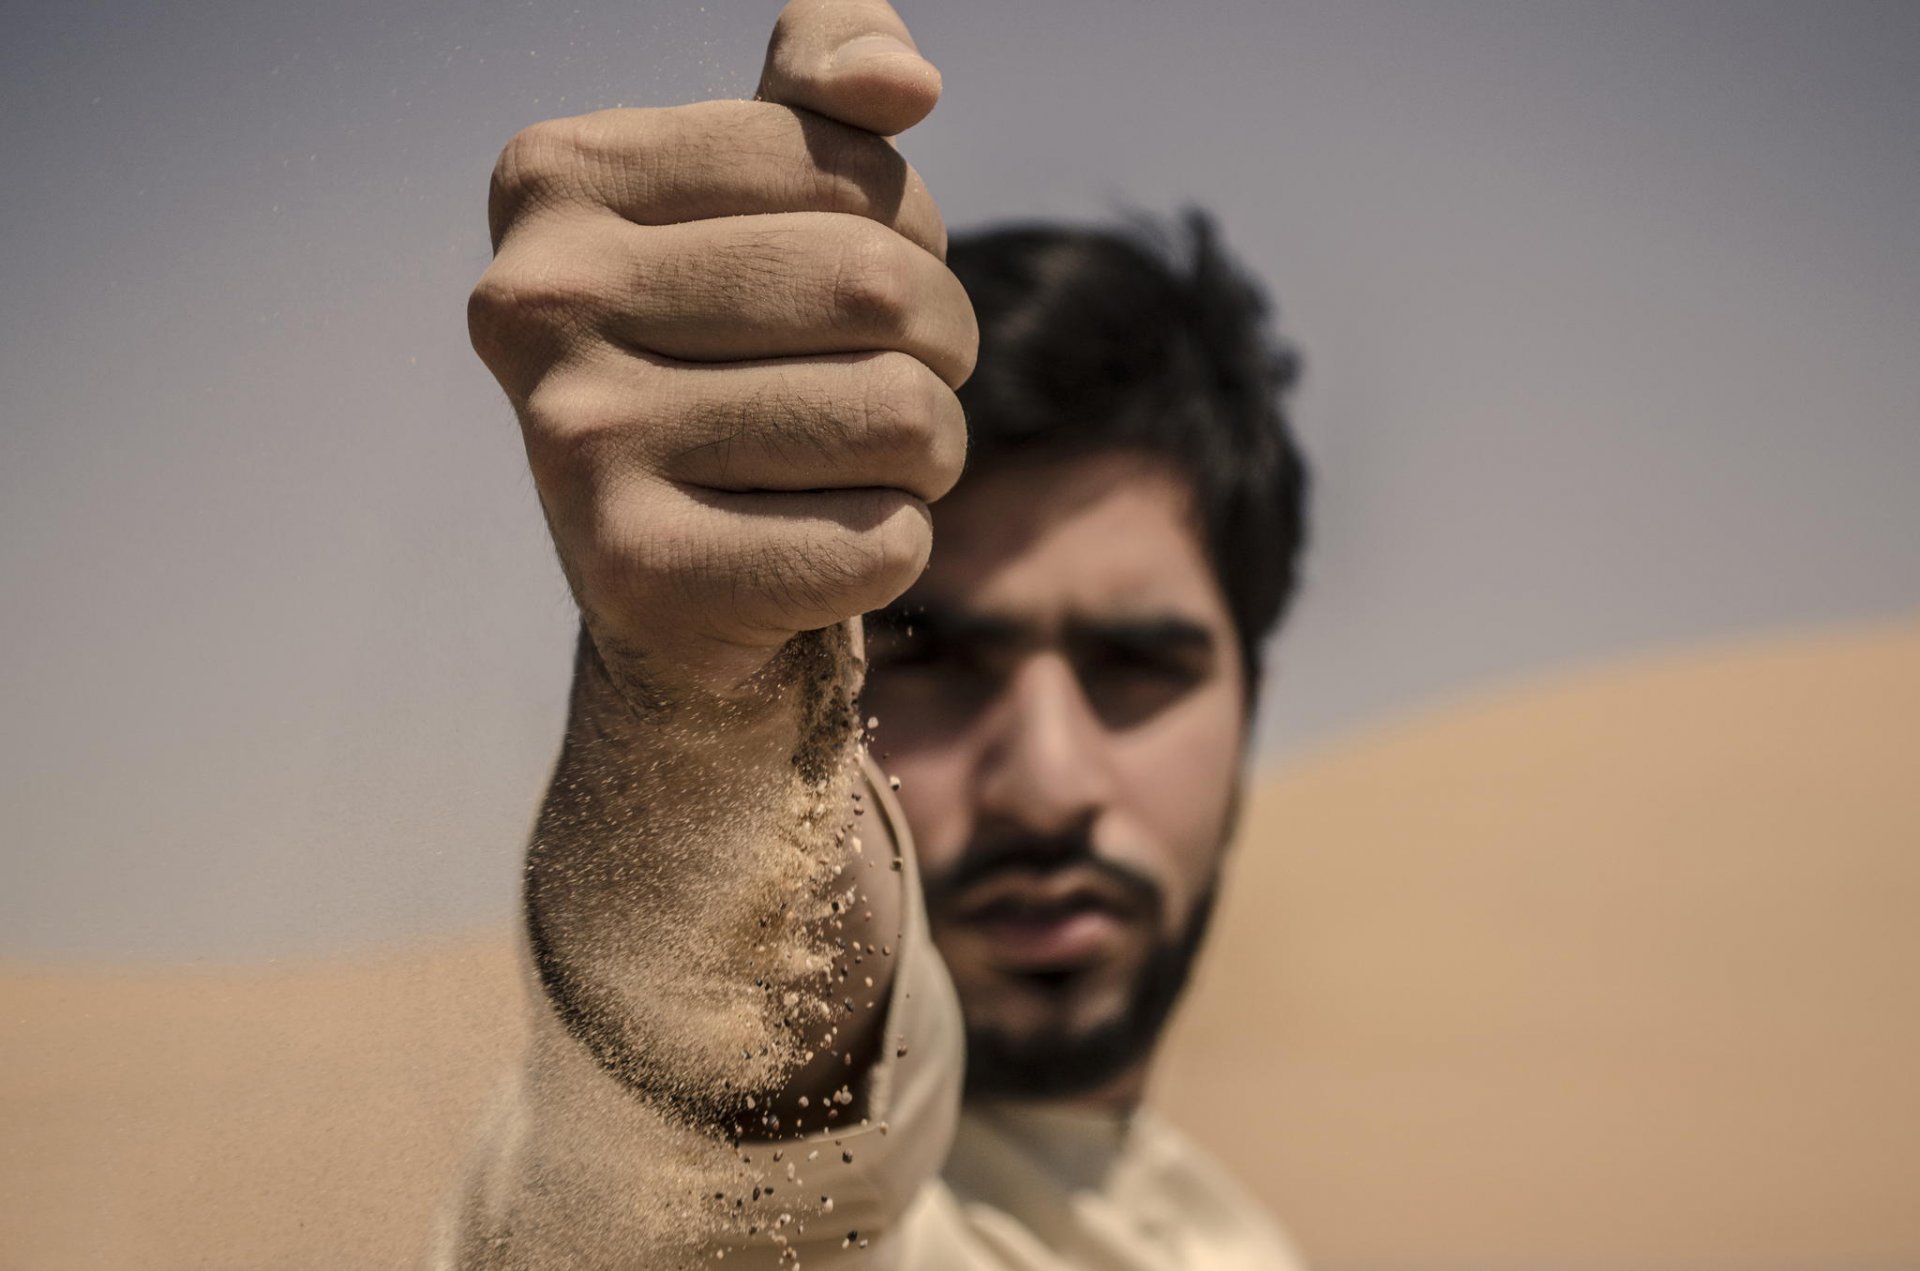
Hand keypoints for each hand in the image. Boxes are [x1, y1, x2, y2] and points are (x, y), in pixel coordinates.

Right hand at [469, 0, 974, 698]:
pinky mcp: (638, 574)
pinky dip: (895, 547)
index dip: (910, 230)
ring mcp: (574, 444)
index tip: (862, 285)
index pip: (847, 163)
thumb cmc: (735, 353)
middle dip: (938, 340)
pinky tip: (818, 543)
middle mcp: (537, 302)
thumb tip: (901, 85)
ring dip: (928, 449)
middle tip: (898, 378)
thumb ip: (823, 84)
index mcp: (556, 177)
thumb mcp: (762, 193)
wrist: (665, 577)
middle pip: (878, 287)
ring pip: (898, 417)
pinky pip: (880, 544)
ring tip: (861, 462)